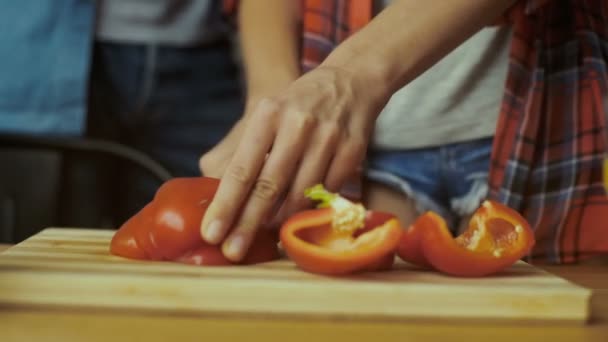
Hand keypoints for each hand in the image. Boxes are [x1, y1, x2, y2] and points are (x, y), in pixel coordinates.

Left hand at [199, 65, 387, 261]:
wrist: (351, 81)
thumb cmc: (298, 104)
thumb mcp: (267, 113)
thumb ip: (243, 150)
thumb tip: (217, 195)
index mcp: (268, 114)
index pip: (242, 168)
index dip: (226, 204)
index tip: (212, 233)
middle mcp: (298, 125)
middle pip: (269, 186)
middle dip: (248, 223)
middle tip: (233, 251)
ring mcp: (329, 138)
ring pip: (301, 194)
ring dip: (281, 220)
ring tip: (265, 235)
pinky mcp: (353, 150)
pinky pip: (328, 192)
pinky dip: (311, 209)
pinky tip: (298, 216)